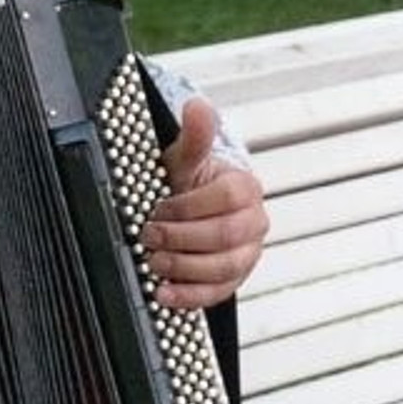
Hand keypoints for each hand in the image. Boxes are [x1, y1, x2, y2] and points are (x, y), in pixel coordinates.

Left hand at [140, 96, 268, 309]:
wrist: (192, 210)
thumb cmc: (189, 184)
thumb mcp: (185, 160)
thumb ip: (194, 138)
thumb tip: (197, 106)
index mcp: (245, 189)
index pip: (227, 197)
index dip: (188, 205)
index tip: (159, 208)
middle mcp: (253, 222)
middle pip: (224, 235)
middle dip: (181, 237)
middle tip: (148, 235)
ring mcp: (246, 253)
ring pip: (224, 267)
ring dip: (183, 266)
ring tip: (153, 261)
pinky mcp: (233, 279)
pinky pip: (217, 293)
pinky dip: (188, 296)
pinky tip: (163, 293)